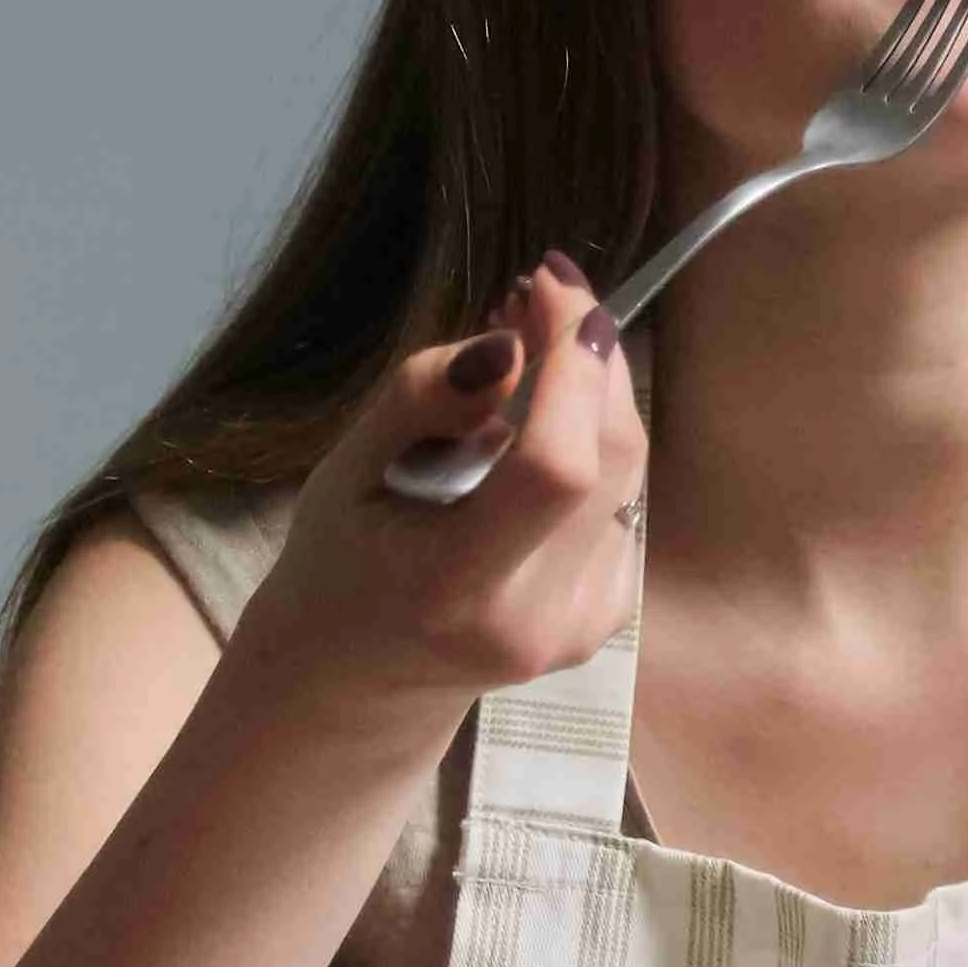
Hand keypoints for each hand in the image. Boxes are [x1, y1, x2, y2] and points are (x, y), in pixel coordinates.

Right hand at [239, 257, 652, 718]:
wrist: (358, 679)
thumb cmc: (339, 563)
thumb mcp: (345, 471)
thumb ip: (422, 401)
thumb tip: (514, 341)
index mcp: (456, 587)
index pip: (558, 469)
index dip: (574, 367)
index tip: (548, 287)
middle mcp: (536, 617)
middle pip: (612, 460)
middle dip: (589, 359)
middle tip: (535, 300)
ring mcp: (581, 626)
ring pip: (628, 473)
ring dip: (592, 396)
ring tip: (524, 356)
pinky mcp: (606, 619)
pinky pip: (621, 503)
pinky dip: (590, 449)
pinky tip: (534, 435)